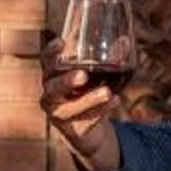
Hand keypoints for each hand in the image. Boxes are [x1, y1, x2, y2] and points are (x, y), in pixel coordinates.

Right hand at [40, 37, 121, 170]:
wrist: (87, 127)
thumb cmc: (90, 90)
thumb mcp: (100, 73)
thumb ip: (110, 57)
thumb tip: (124, 40)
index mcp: (53, 75)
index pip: (46, 61)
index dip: (50, 52)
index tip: (61, 42)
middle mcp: (51, 93)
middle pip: (53, 86)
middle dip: (67, 81)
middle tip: (83, 75)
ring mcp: (58, 113)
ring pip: (68, 108)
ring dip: (89, 99)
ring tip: (107, 92)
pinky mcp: (70, 130)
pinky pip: (84, 121)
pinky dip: (101, 111)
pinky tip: (115, 101)